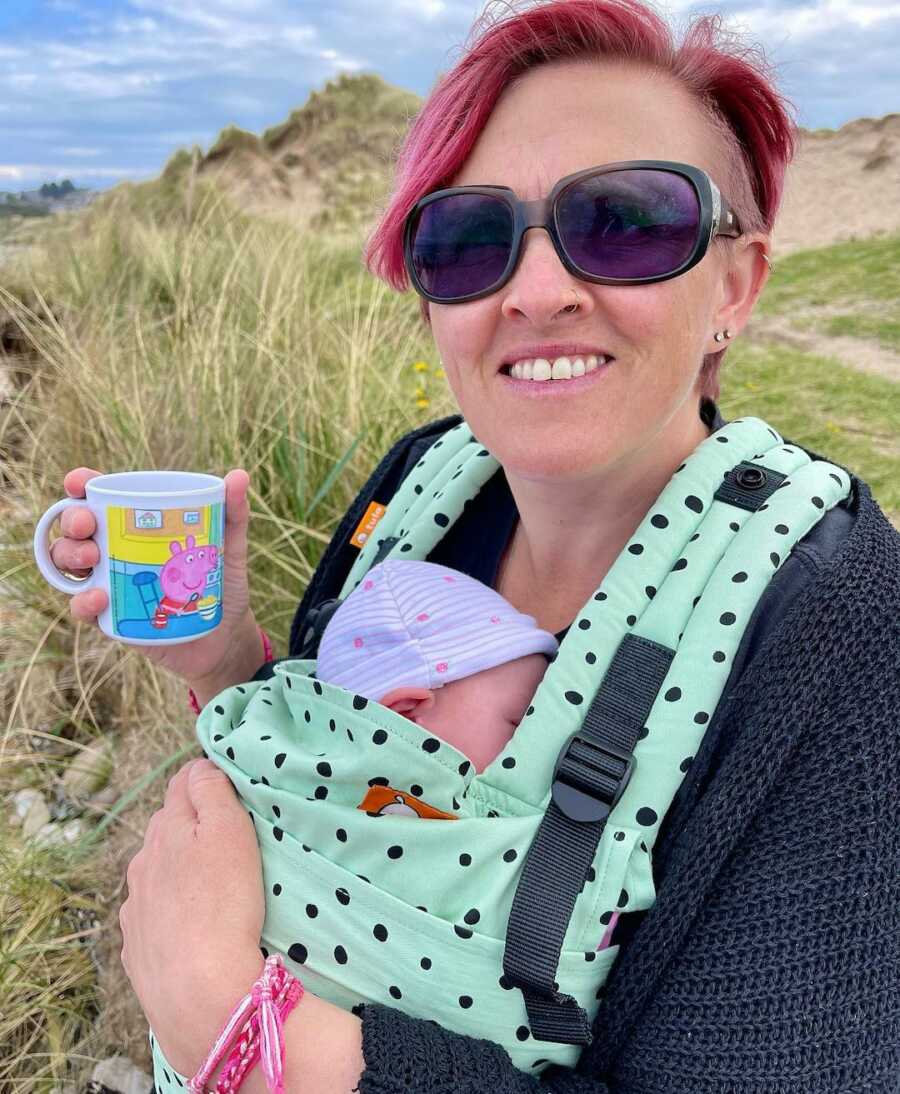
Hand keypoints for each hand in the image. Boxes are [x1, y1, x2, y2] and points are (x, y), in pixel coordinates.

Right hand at [49, 467, 258, 685]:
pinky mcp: (113, 619)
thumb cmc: (223, 586)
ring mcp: (111, 584)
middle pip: (76, 529)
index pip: (100, 500)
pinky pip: (84, 609)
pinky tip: (99, 597)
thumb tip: (240, 475)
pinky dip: (83, 601)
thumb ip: (233, 514)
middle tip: (87, 524)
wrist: (228, 638)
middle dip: (72, 520)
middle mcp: (116, 551)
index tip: (78, 483)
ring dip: (69, 555)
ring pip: (71, 565)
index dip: (81, 487)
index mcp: (138, 527)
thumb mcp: (230, 548)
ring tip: (92, 558)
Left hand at [119, 757, 266, 1076]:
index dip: (204, 777)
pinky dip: (169, 910)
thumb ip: (212, 792)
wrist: (198, 992)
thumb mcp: (229, 833)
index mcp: (167, 830)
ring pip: (155, 872)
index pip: (182, 785)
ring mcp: (135, 908)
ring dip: (177, 867)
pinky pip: (152, 915)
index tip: (227, 781)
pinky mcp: (137, 948)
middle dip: (190, 821)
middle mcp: (143, 863)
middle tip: (226, 831)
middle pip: (166, 827)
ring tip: (209, 881)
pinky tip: (189, 923)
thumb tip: (198, 765)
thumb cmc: (223, 905)